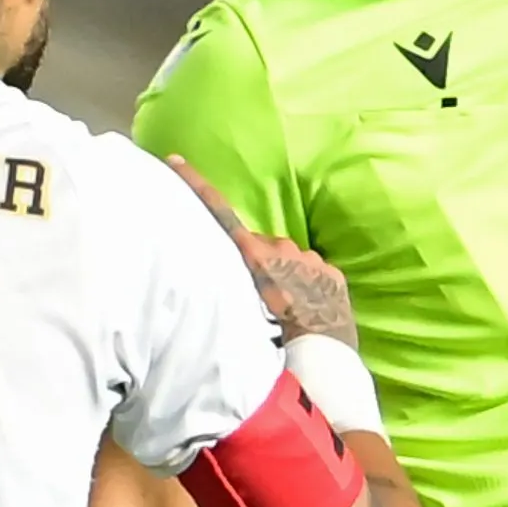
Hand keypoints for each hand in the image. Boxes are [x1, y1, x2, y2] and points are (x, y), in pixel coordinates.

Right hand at [165, 156, 356, 346]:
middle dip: (258, 260)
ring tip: (284, 304)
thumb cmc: (275, 332)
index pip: (221, 214)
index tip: (176, 159)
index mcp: (255, 253)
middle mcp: (280, 246)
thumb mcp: (244, 307)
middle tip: (258, 290)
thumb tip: (227, 274)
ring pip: (289, 259)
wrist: (320, 347)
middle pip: (261, 246)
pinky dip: (308, 283)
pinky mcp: (331, 270)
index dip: (198, 187)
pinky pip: (313, 271)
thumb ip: (236, 282)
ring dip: (284, 273)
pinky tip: (307, 305)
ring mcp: (309, 257)